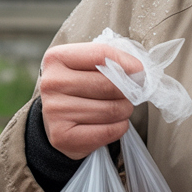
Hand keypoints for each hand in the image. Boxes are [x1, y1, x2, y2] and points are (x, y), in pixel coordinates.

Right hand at [38, 43, 143, 158]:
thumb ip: (109, 61)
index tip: (139, 70)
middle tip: (129, 93)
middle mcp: (51, 83)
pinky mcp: (62, 136)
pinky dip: (119, 127)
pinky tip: (111, 123)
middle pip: (109, 85)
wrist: (56, 121)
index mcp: (57, 58)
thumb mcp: (85, 66)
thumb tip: (137, 71)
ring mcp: (55, 112)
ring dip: (125, 110)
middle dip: (128, 90)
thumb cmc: (78, 88)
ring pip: (112, 109)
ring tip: (118, 108)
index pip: (101, 55)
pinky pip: (109, 131)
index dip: (127, 63)